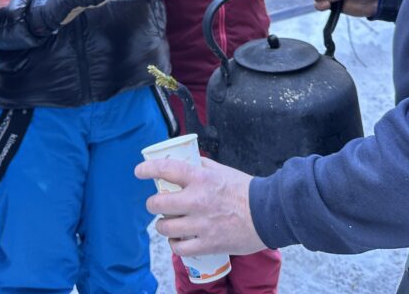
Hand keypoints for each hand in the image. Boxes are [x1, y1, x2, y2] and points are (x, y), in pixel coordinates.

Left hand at [135, 156, 265, 256]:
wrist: (269, 213)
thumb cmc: (245, 190)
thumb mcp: (222, 171)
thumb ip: (202, 166)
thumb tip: (186, 160)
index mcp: (201, 178)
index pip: (166, 169)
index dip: (148, 169)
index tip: (139, 172)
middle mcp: (197, 201)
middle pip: (158, 204)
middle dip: (152, 204)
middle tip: (155, 203)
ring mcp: (201, 224)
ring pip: (165, 227)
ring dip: (162, 225)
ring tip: (167, 223)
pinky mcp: (208, 244)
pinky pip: (179, 248)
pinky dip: (174, 244)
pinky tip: (177, 240)